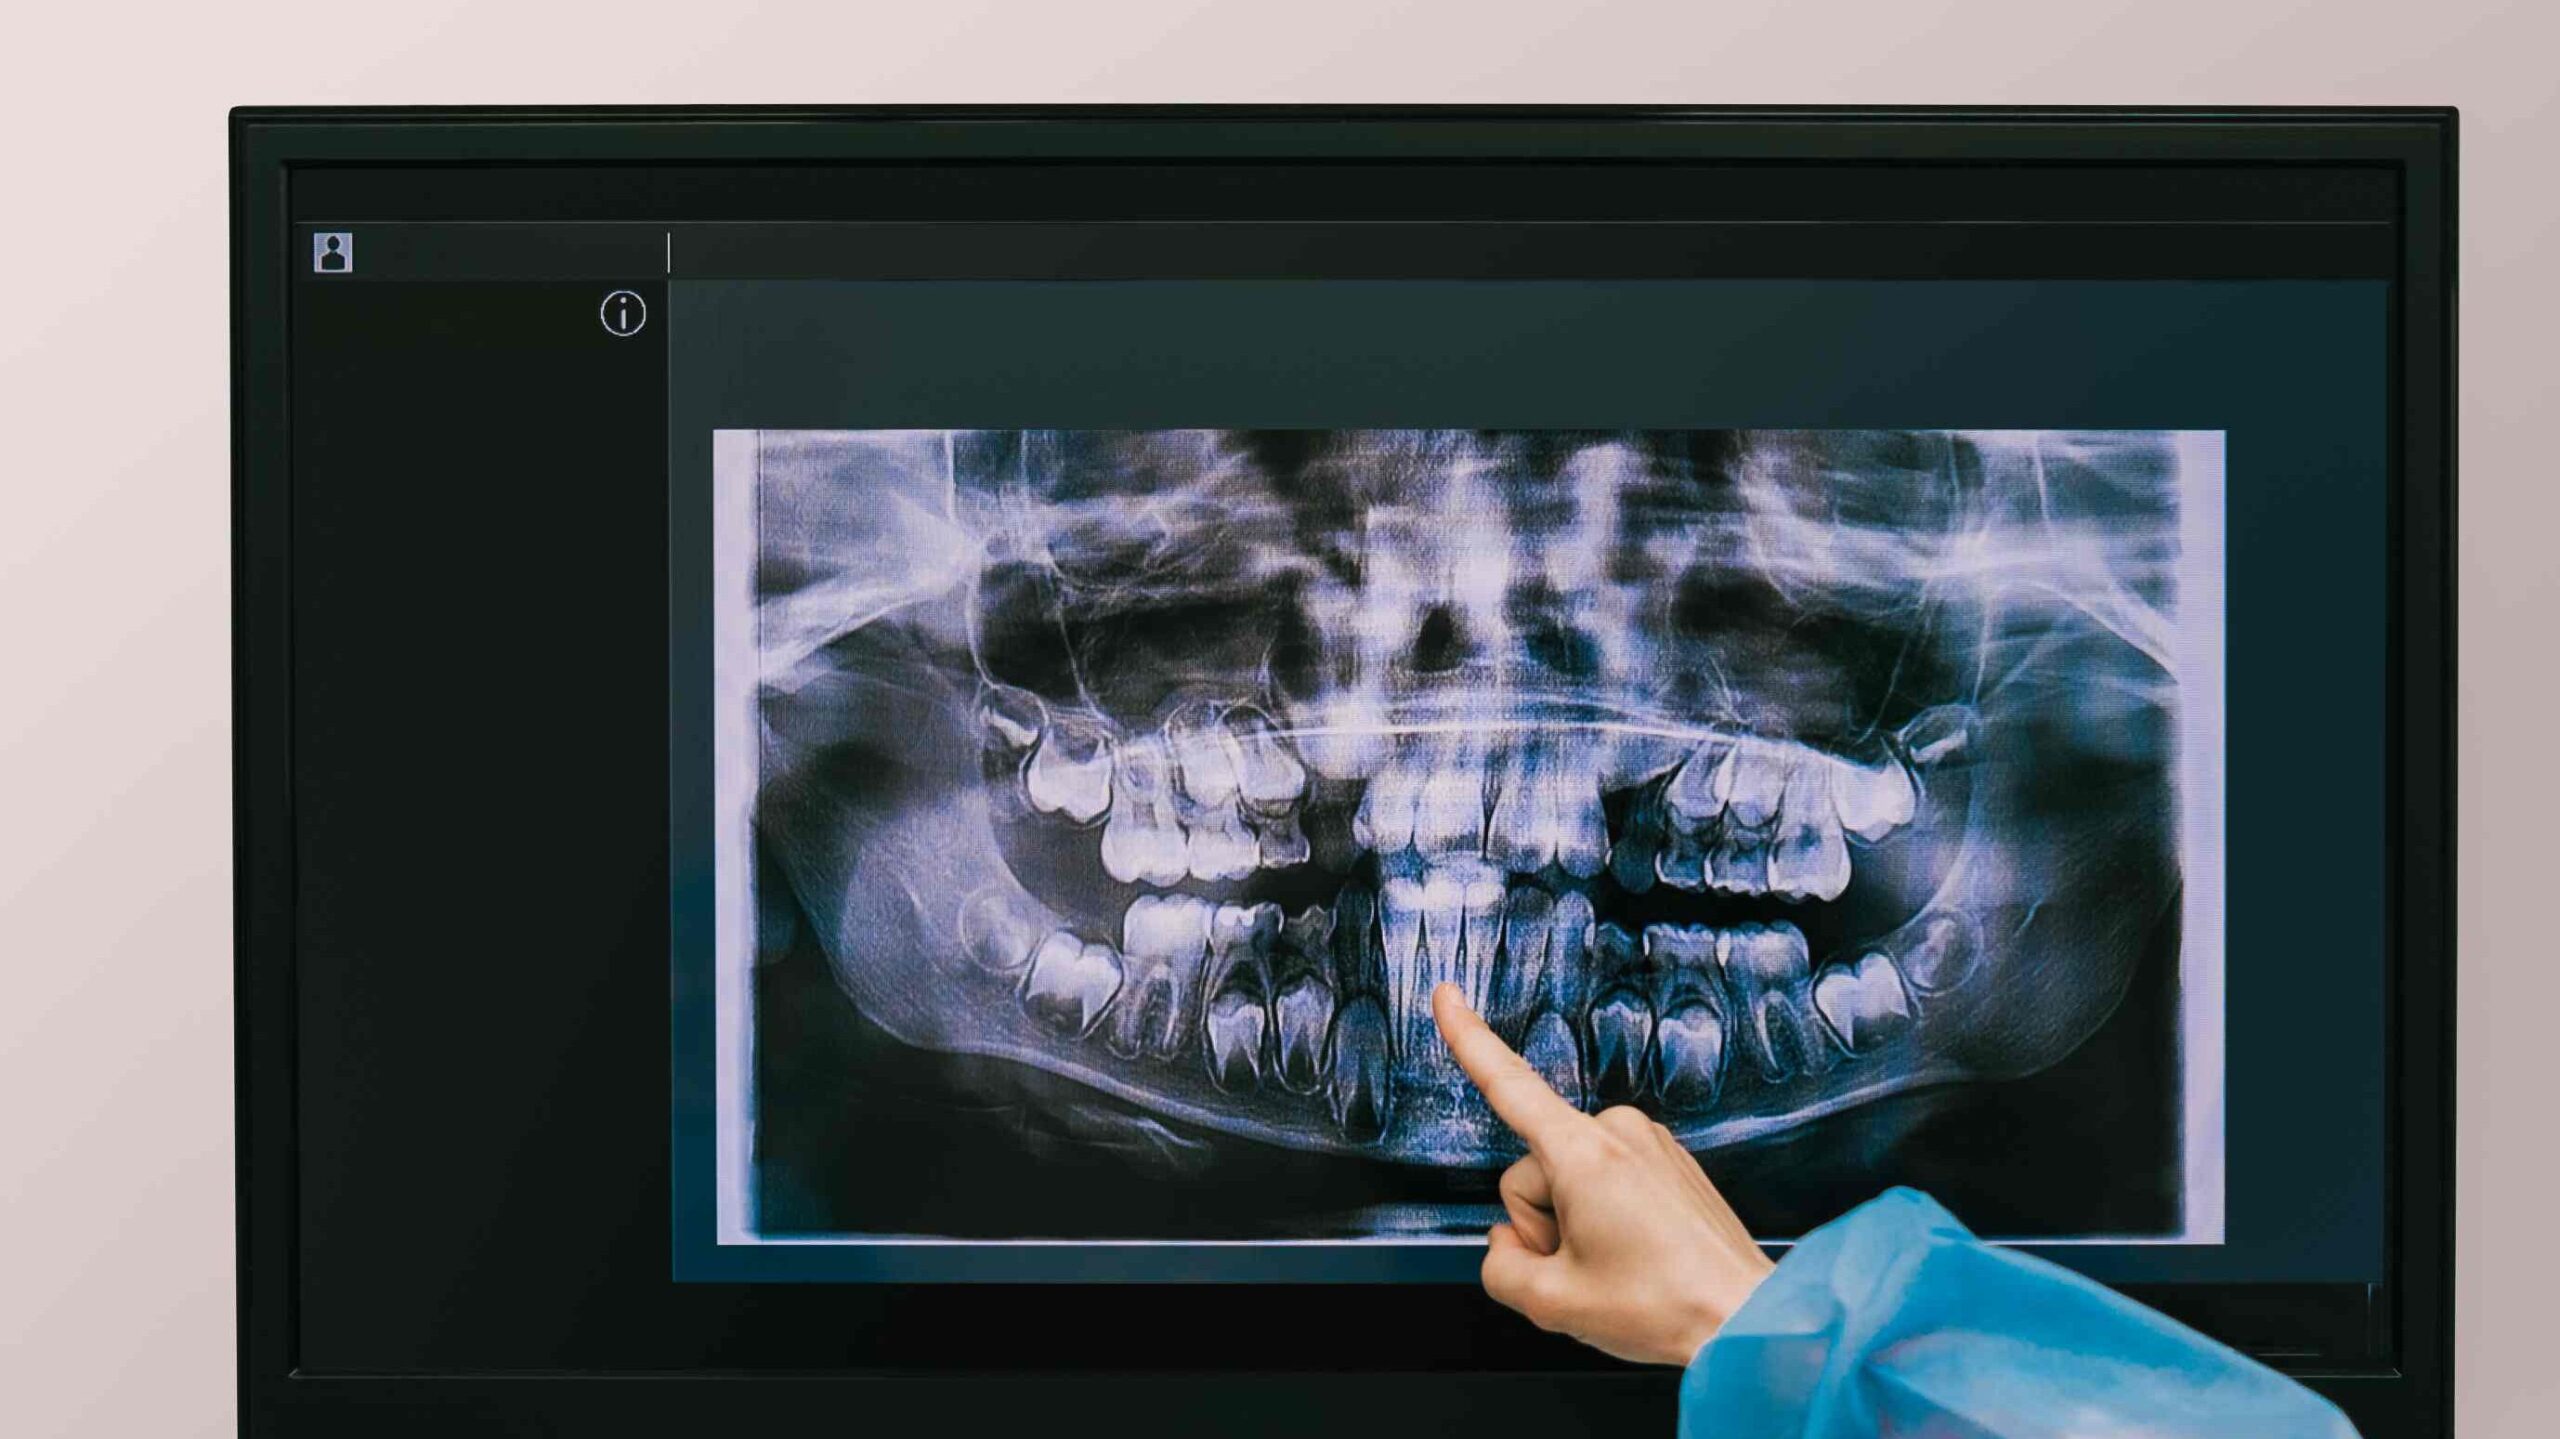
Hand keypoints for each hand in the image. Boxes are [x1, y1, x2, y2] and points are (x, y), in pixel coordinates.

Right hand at [1432, 982, 1776, 1366]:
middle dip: (1543, 1224)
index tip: (1448, 997)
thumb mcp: (1553, 1304)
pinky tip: (1637, 1255)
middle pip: (1532, 1173)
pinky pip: (1605, 1180)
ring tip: (1620, 1267)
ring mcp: (1647, 1142)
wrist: (1744, 1318)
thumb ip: (1500, 1267)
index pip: (1508, 1084)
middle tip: (1586, 1271)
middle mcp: (1617, 1131)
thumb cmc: (1668, 1307)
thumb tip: (1504, 1247)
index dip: (1469, 1038)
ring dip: (1576, 1223)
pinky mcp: (1666, 1158)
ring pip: (1568, 1178)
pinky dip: (1606, 1216)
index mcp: (1584, 1154)